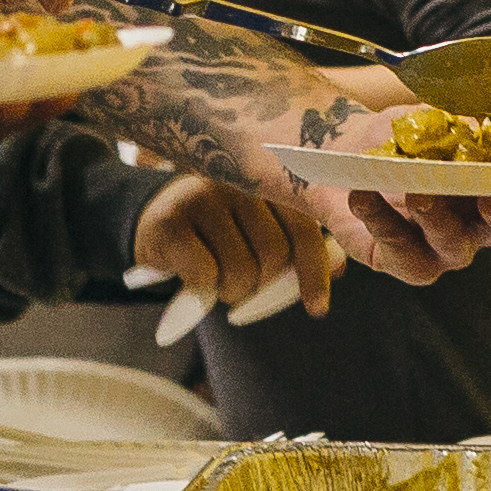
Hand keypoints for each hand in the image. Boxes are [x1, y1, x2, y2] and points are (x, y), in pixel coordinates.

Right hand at [132, 171, 337, 319]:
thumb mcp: (257, 236)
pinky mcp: (171, 220)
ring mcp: (202, 195)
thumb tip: (338, 268)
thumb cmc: (215, 236)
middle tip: (242, 289)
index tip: (317, 309)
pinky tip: (194, 287)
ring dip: (232, 293)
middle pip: (274, 254)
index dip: (314, 272)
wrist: (152, 224)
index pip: (305, 229)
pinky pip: (205, 275)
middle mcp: (238, 181)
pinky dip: (204, 293)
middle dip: (261, 287)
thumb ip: (297, 248)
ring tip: (217, 284)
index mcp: (267, 183)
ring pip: (241, 269)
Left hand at [289, 117, 490, 284]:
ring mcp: (441, 247)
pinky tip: (365, 197)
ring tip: (419, 193)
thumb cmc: (404, 138)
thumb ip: (464, 128)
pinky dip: (383, 223)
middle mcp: (478, 224)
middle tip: (490, 193)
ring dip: (439, 218)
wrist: (349, 150)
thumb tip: (486, 132)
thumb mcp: (436, 121)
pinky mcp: (400, 260)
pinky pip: (400, 253)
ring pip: (454, 245)